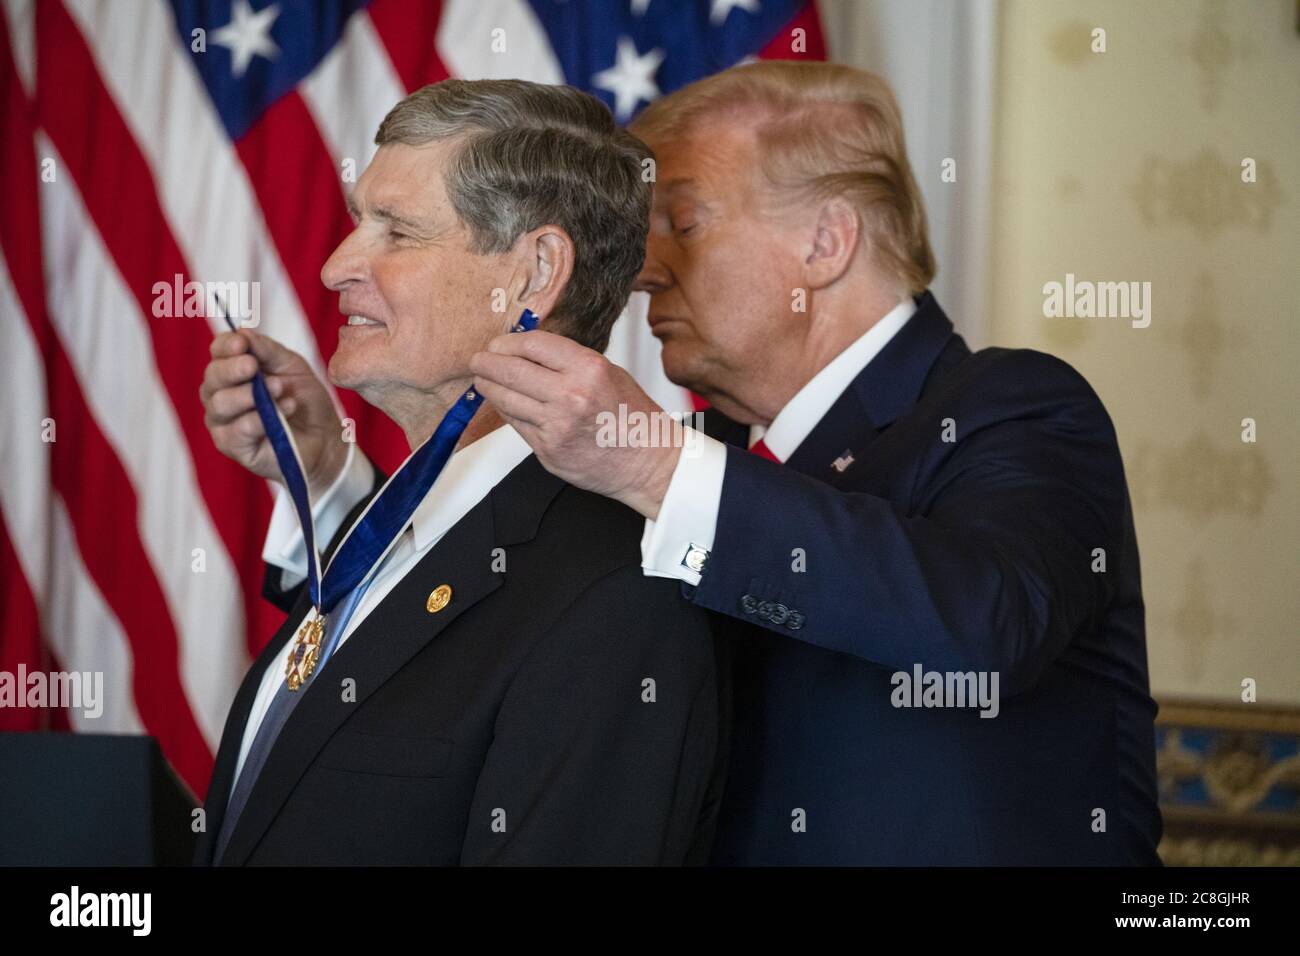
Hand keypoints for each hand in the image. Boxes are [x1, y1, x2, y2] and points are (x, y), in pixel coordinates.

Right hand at [200, 330, 346, 495]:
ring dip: (249, 395)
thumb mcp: (291, 367)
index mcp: (232, 372)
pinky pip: (237, 431)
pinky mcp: (233, 447)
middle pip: (212, 377)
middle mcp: (220, 396)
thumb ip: (268, 350)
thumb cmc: (304, 400)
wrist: (325, 438)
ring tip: (279, 389)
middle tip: (253, 366)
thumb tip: (243, 332)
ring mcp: (224, 423)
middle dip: (232, 369)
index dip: (225, 346)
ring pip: (220, 404)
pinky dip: (259, 419)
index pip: (218, 353)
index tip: (241, 343)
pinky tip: (284, 409)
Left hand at [469, 330, 680, 518]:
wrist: (647, 461)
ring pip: (506, 399)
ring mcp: (556, 425)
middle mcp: (570, 395)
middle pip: (511, 370)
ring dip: (489, 387)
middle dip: (487, 363)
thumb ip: (570, 361)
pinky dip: (507, 411)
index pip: (533, 344)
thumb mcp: (609, 373)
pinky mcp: (547, 449)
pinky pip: (516, 424)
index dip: (508, 342)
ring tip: (483, 380)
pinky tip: (505, 403)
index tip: (499, 344)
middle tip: (478, 361)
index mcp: (588, 369)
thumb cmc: (632, 417)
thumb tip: (530, 350)